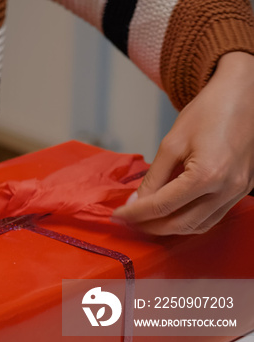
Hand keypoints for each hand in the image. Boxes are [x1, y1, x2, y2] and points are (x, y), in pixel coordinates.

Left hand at [112, 51, 253, 234]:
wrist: (244, 96)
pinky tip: (171, 213)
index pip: (162, 206)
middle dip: (150, 226)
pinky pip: (212, 216)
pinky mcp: (243, 190)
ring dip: (170, 228)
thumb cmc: (208, 111)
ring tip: (146, 220)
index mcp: (208, 175)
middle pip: (181, 223)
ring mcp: (238, 192)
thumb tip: (136, 201)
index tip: (117, 216)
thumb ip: (153, 178)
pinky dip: (189, 220)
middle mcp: (227, 189)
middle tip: (128, 221)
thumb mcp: (171, 143)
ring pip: (198, 226)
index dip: (136, 213)